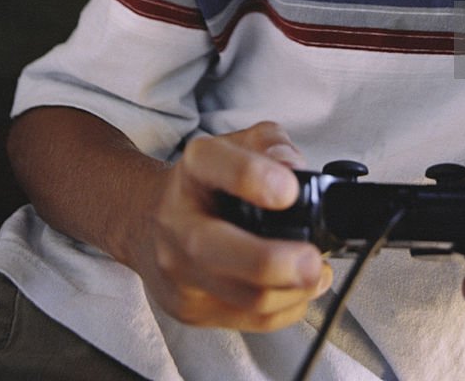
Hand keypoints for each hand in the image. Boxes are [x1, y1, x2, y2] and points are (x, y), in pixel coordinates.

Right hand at [128, 121, 331, 331]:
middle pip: (217, 250)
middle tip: (311, 261)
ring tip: (315, 272)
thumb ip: (272, 143)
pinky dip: (286, 307)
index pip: (218, 167)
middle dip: (272, 262)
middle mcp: (178, 220)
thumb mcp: (239, 144)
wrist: (148, 222)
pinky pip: (248, 320)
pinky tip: (299, 289)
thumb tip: (294, 166)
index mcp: (195, 168)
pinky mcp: (190, 308)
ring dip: (292, 290)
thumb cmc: (205, 183)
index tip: (289, 191)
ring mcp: (179, 270)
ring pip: (242, 297)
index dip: (255, 178)